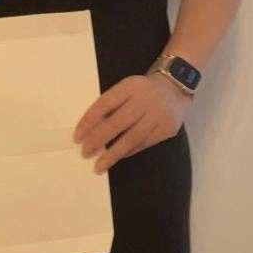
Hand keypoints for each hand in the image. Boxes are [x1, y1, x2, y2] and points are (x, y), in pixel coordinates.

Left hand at [72, 72, 192, 173]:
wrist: (175, 86)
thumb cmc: (142, 90)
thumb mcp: (126, 88)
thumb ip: (111, 105)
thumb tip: (90, 131)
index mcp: (130, 86)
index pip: (105, 104)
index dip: (89, 121)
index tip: (77, 137)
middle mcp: (146, 99)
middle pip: (118, 122)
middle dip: (98, 139)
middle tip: (85, 153)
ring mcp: (159, 114)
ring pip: (132, 137)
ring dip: (113, 153)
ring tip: (98, 166)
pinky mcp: (168, 128)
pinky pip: (144, 143)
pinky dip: (128, 151)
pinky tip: (118, 157)